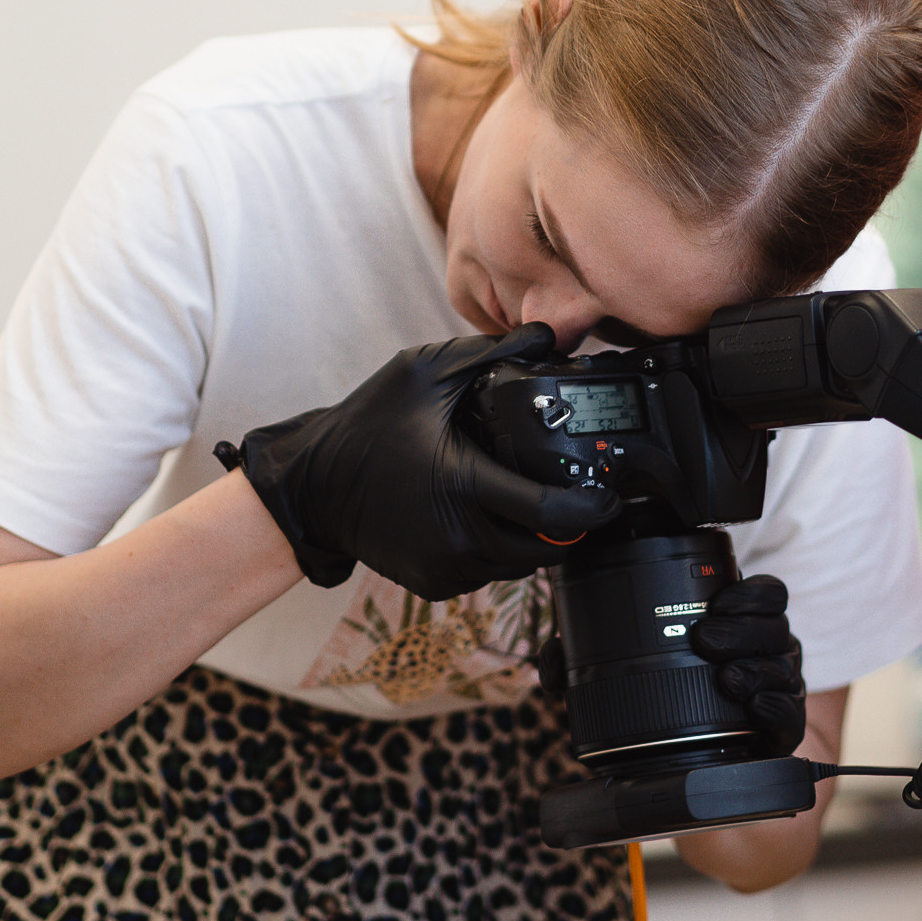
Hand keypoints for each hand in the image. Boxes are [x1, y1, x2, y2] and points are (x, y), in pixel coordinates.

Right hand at [220, 325, 617, 599]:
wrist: (312, 487)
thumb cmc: (366, 426)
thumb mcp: (423, 372)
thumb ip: (490, 353)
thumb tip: (547, 337)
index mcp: (464, 485)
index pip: (552, 513)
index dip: (592, 508)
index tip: (609, 497)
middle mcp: (458, 536)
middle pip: (545, 547)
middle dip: (566, 523)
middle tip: (571, 493)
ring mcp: (445, 566)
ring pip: (517, 565)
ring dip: (531, 538)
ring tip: (522, 499)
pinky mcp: (433, 583)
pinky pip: (486, 575)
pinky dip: (496, 551)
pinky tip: (483, 517)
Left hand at [688, 574, 804, 754]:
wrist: (727, 739)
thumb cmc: (707, 688)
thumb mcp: (695, 649)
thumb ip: (689, 624)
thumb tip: (653, 595)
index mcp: (763, 625)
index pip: (771, 595)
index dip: (748, 595)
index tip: (716, 605)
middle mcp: (780, 651)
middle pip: (775, 629)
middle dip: (738, 632)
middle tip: (704, 639)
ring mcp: (787, 688)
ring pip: (783, 671)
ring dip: (753, 672)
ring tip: (726, 678)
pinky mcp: (789, 726)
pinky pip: (791, 714)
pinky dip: (774, 708)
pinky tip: (755, 705)